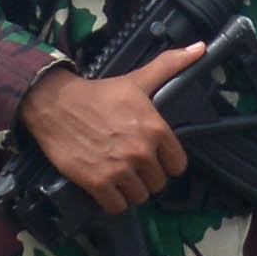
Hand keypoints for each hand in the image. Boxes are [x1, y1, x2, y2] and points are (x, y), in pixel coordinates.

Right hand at [25, 46, 202, 211]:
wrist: (56, 103)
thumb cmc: (99, 93)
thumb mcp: (137, 79)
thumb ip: (171, 66)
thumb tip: (201, 48)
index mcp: (156, 129)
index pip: (177, 165)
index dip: (166, 163)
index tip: (154, 157)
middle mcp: (141, 151)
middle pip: (158, 183)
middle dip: (147, 176)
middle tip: (133, 165)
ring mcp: (119, 169)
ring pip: (139, 197)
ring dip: (130, 190)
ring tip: (120, 176)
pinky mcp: (97, 182)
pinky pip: (117, 206)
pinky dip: (113, 201)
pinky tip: (107, 188)